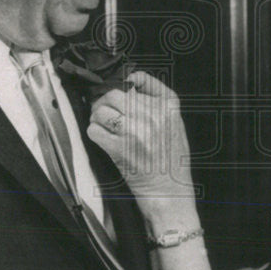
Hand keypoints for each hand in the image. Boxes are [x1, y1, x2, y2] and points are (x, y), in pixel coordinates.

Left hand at [87, 71, 195, 224]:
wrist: (169, 190)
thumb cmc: (171, 158)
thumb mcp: (175, 122)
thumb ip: (159, 100)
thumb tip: (131, 81)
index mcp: (168, 107)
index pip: (139, 79)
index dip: (125, 82)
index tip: (123, 87)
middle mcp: (152, 116)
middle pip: (114, 95)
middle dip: (106, 102)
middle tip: (107, 110)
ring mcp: (134, 132)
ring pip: (101, 111)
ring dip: (98, 117)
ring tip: (105, 125)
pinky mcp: (119, 149)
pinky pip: (95, 130)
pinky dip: (95, 132)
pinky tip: (104, 138)